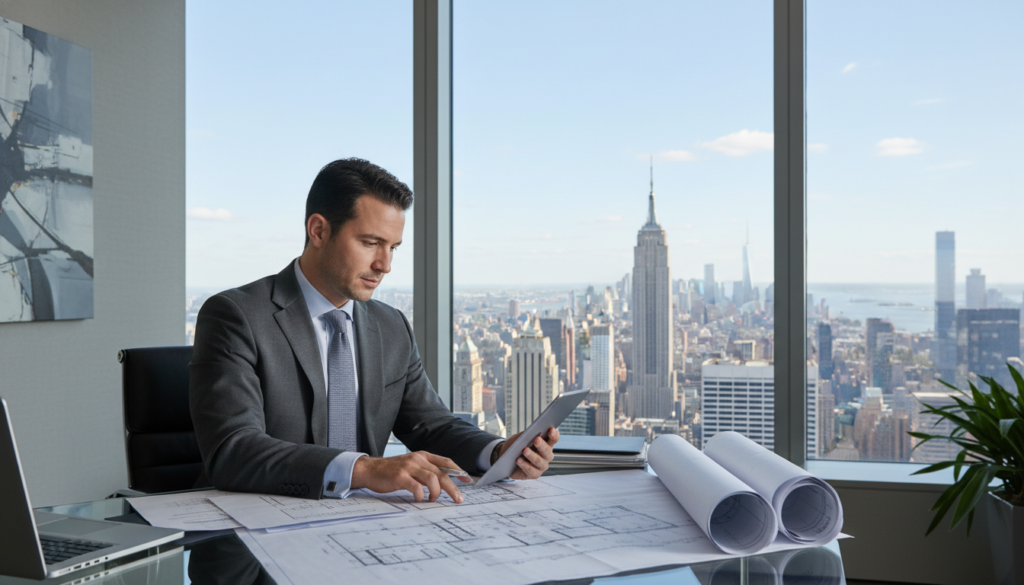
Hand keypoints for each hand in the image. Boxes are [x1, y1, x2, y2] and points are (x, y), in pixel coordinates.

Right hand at [351, 451, 471, 502]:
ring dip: (436, 493)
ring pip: (433, 479)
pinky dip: (421, 495)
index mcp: (423, 455)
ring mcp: (409, 467)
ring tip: (432, 500)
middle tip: (459, 499)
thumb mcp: (411, 466)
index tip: (467, 480)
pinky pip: (417, 487)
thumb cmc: (392, 471)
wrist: (370, 470)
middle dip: (453, 488)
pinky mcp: (400, 476)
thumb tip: (443, 483)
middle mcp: (418, 459)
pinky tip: (419, 499)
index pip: (446, 461)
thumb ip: (425, 471)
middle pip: (442, 473)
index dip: (458, 471)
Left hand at [497, 427, 559, 479]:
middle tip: (537, 440)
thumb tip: (532, 432)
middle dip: (542, 445)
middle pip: (547, 450)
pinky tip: (518, 460)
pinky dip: (524, 465)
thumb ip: (527, 435)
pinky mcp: (535, 474)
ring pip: (539, 461)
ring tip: (524, 450)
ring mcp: (542, 466)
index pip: (553, 439)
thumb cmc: (516, 446)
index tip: (551, 429)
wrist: (507, 459)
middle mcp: (547, 456)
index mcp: (546, 444)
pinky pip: (531, 470)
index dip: (554, 434)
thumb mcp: (520, 438)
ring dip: (532, 455)